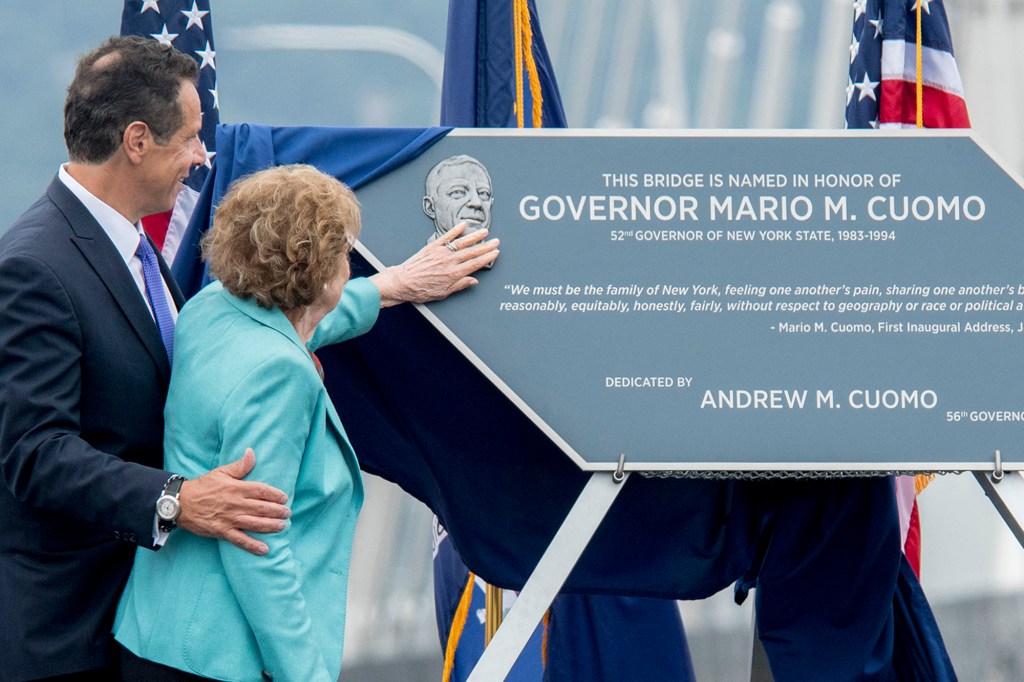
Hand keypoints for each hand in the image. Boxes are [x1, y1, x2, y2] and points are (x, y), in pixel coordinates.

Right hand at [177, 448, 290, 554]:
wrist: (181, 503)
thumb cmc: (203, 486)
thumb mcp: (220, 472)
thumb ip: (239, 466)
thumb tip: (252, 452)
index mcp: (236, 488)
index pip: (261, 490)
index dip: (275, 494)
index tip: (284, 498)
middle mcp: (235, 504)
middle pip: (261, 508)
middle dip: (277, 511)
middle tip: (288, 513)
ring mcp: (229, 519)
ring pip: (255, 523)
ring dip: (271, 526)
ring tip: (282, 526)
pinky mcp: (222, 531)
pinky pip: (240, 540)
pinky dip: (253, 546)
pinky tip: (264, 549)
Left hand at [370, 222, 498, 306]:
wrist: (402, 282)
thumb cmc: (419, 290)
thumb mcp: (442, 293)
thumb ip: (459, 285)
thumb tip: (473, 281)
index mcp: (453, 274)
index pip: (475, 264)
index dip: (486, 258)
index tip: (494, 253)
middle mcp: (448, 261)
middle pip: (472, 252)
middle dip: (486, 246)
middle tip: (496, 242)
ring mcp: (440, 252)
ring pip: (462, 243)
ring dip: (475, 237)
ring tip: (485, 232)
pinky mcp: (432, 247)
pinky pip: (446, 237)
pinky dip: (455, 230)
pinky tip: (463, 225)